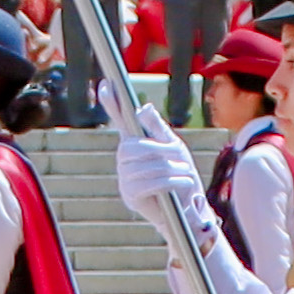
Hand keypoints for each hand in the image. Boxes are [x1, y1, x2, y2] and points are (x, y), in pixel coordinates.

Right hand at [109, 112, 202, 234]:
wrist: (186, 209)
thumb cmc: (179, 176)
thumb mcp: (174, 149)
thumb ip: (158, 130)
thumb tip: (144, 108)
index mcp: (133, 143)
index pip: (120, 120)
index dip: (112, 103)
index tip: (106, 84)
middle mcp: (123, 160)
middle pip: (134, 146)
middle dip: (160, 150)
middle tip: (180, 155)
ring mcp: (124, 178)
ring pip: (145, 165)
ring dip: (171, 168)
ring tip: (186, 172)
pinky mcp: (130, 196)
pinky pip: (149, 183)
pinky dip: (171, 181)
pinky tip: (183, 183)